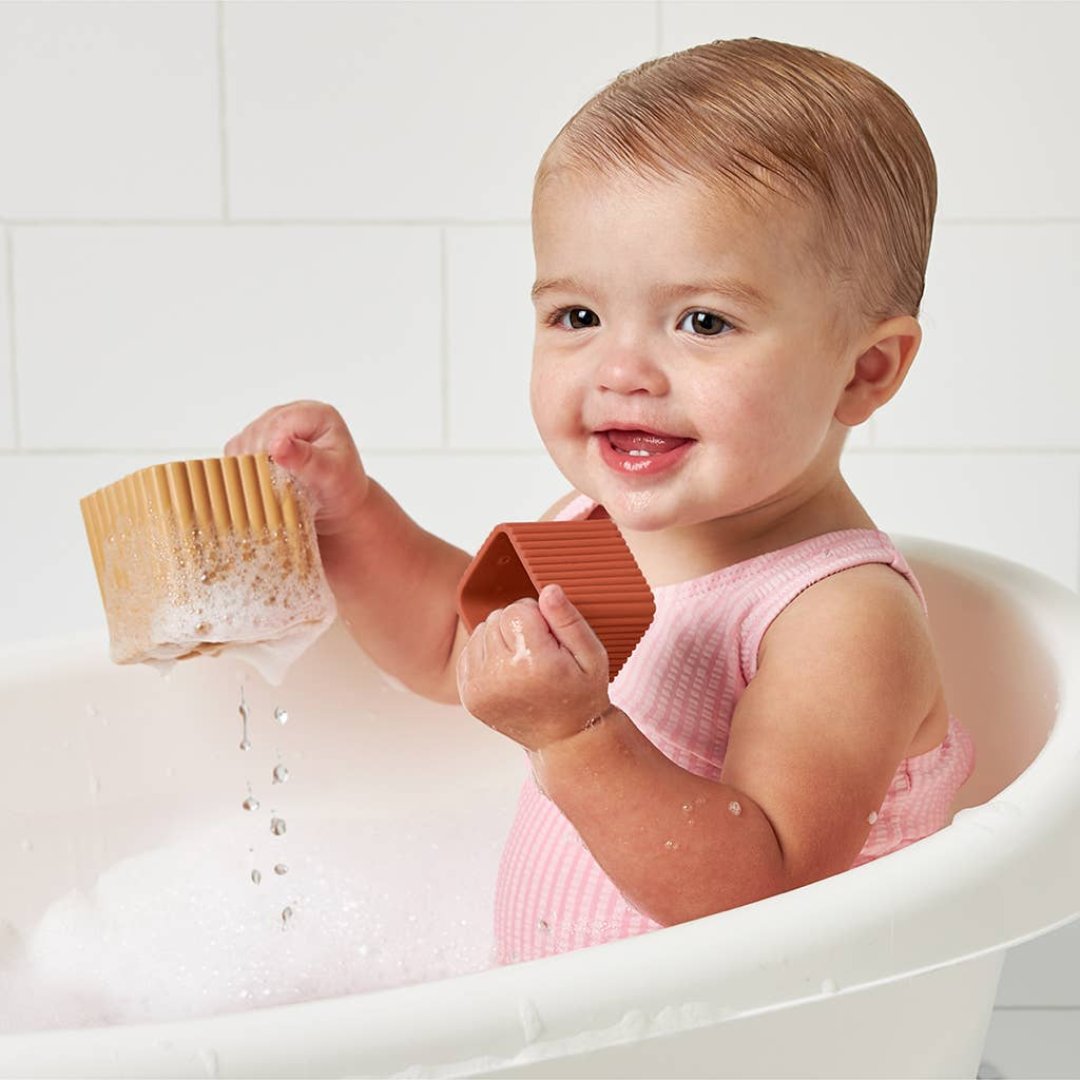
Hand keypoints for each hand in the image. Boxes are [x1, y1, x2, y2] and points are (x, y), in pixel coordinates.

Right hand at [224, 400, 368, 537]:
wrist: (338, 502)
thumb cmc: (341, 487)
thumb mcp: (332, 474)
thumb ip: (307, 459)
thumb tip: (277, 444)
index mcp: (315, 414)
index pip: (279, 423)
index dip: (270, 449)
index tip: (274, 476)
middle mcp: (291, 413)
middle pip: (258, 431)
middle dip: (261, 461)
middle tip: (274, 487)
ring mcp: (273, 426)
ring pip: (244, 442)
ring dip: (250, 467)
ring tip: (272, 488)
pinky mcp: (258, 442)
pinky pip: (236, 453)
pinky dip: (242, 470)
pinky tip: (259, 484)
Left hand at [456, 584, 610, 751]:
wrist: (564, 740)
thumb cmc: (582, 694)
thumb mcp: (592, 655)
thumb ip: (568, 620)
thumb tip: (547, 590)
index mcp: (533, 663)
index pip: (517, 609)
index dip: (536, 615)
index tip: (550, 636)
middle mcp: (500, 677)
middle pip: (497, 618)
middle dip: (518, 625)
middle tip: (539, 651)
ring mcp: (480, 689)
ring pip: (481, 631)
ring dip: (501, 638)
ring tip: (524, 661)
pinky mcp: (468, 696)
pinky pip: (470, 652)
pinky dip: (487, 654)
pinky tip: (509, 669)